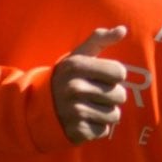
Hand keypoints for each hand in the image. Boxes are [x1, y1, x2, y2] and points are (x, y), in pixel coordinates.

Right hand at [51, 26, 128, 143]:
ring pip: (115, 115)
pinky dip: (97, 127)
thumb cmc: (66, 78)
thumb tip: (123, 30)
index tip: (101, 76)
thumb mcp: (78, 55)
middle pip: (120, 95)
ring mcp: (74, 111)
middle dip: (111, 95)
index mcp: (77, 66)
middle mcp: (75, 88)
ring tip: (90, 107)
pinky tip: (84, 120)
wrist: (38, 106)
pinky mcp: (76, 131)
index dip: (114, 75)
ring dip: (106, 112)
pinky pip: (104, 130)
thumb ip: (100, 39)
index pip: (120, 72)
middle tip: (94, 94)